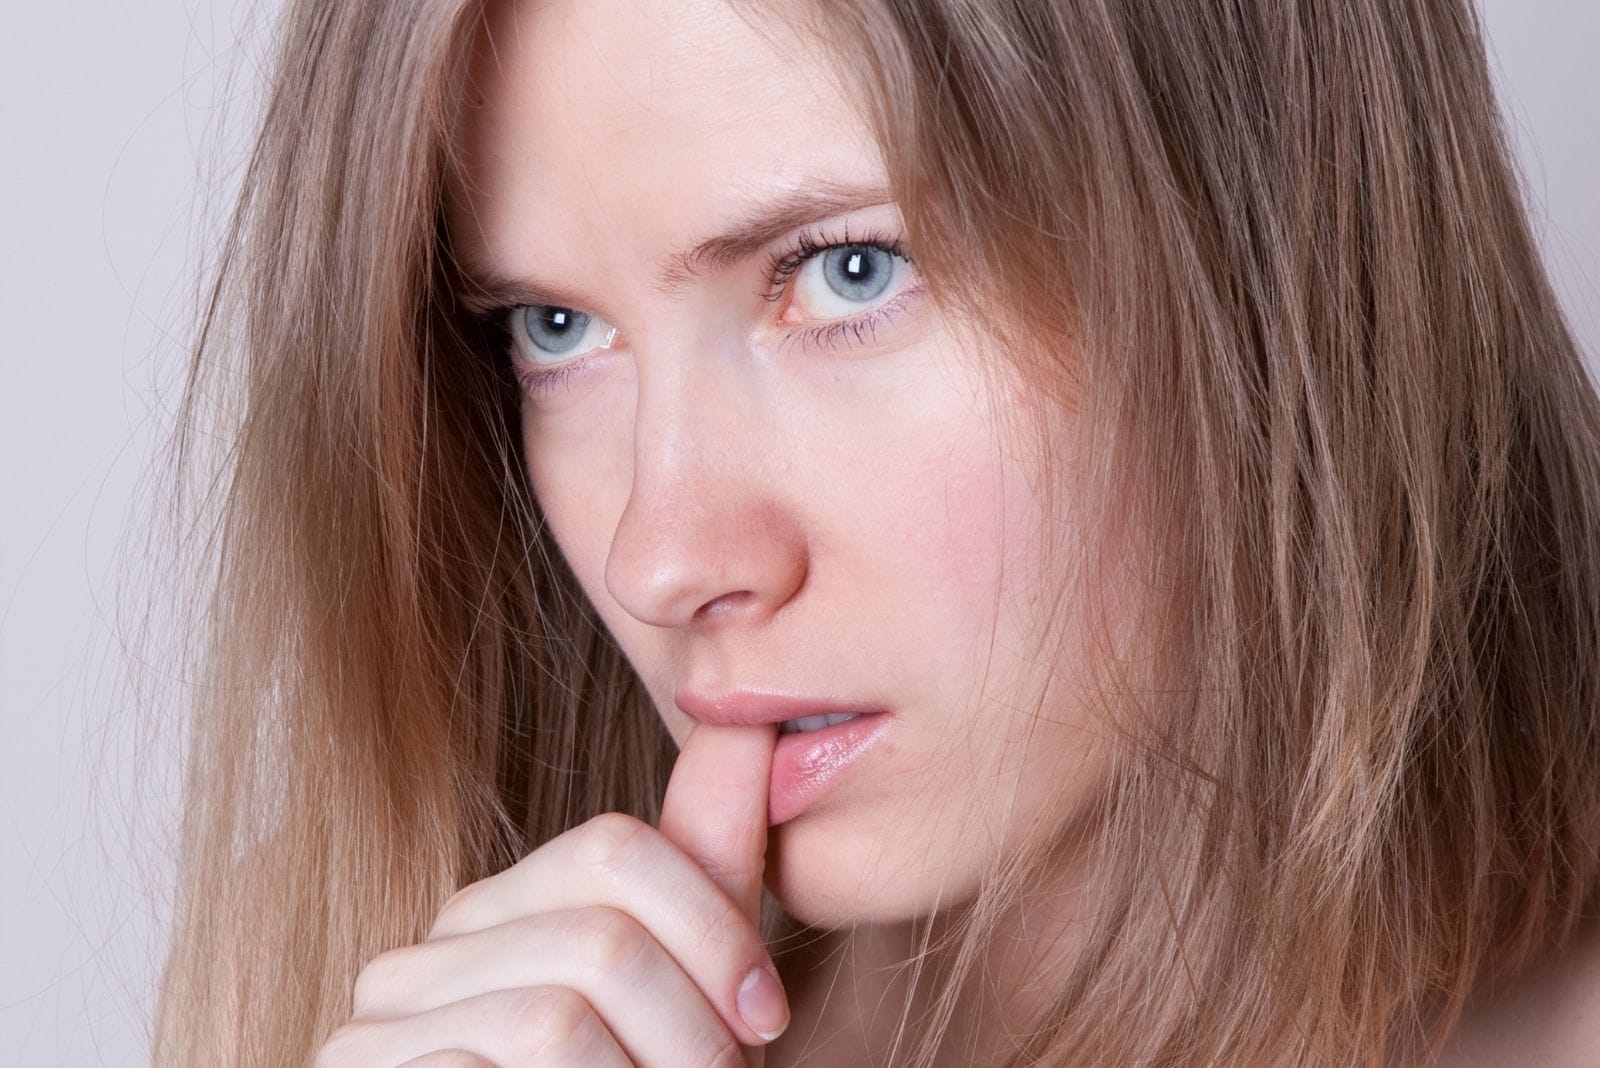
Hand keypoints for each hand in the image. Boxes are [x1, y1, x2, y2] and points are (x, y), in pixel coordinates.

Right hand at [314, 722, 787, 1066]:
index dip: (714, 926)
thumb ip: (703, 874)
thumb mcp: (686, 1000)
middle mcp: (419, 958)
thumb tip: (749, 724)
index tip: (766, 1020)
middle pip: (600, 935)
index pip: (614, 848)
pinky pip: (510, 1065)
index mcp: (498, 916)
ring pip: (561, 1013)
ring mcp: (374, 1035)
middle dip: (694, 1034)